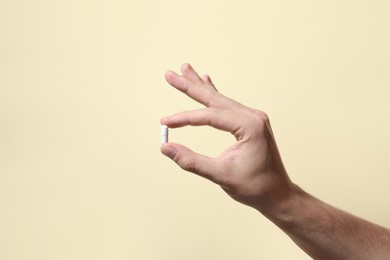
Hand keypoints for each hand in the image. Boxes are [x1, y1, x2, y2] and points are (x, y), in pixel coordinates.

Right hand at [161, 64, 294, 211]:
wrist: (277, 194)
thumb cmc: (254, 186)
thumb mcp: (221, 175)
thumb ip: (191, 161)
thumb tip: (165, 147)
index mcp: (250, 126)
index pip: (210, 116)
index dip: (185, 118)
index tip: (165, 123)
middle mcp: (253, 116)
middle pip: (214, 98)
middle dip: (190, 86)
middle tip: (170, 74)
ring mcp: (252, 117)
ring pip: (220, 99)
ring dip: (200, 87)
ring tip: (185, 69)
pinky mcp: (250, 122)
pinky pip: (227, 105)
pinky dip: (214, 95)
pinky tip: (208, 81)